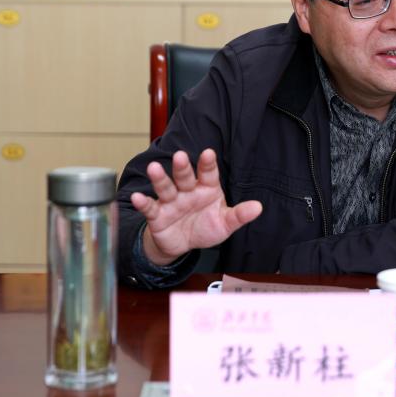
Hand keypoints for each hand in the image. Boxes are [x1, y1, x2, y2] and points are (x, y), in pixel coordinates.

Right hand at [130, 149, 261, 265]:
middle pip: (185, 177)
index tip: (208, 153)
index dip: (207, 164)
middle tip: (180, 156)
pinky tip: (137, 198)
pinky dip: (143, 203)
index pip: (208, 173)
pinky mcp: (157, 215)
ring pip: (165, 187)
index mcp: (206, 188)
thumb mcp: (225, 223)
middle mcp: (188, 191)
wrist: (183, 243)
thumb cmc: (205, 227)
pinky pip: (150, 207)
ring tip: (154, 168)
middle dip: (182, 167)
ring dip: (160, 178)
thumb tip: (258, 208)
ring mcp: (171, 201)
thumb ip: (239, 215)